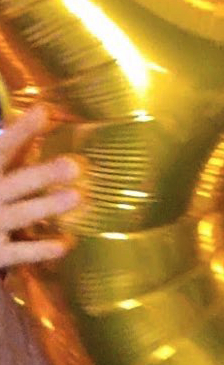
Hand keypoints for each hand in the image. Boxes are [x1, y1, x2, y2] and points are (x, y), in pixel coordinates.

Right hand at [0, 107, 79, 267]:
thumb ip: (17, 147)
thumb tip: (46, 111)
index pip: (3, 148)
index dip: (21, 130)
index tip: (44, 111)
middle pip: (15, 182)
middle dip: (43, 174)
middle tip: (74, 165)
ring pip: (20, 214)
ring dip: (47, 206)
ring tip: (76, 197)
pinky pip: (20, 252)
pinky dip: (41, 249)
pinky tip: (66, 243)